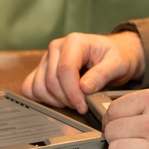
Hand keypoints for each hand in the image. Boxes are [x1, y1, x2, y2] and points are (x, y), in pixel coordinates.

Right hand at [22, 31, 144, 112]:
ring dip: (55, 101)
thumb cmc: (116, 56)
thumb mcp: (117, 63)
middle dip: (66, 99)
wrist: (115, 53)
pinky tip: (60, 101)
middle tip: (82, 106)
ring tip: (74, 102)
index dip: (72, 92)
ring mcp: (47, 58)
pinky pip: (31, 87)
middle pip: (50, 81)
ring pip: (38, 87)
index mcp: (74, 41)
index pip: (64, 70)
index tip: (83, 106)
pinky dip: (43, 99)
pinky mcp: (42, 70)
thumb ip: (102, 74)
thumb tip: (84, 88)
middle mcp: (56, 47)